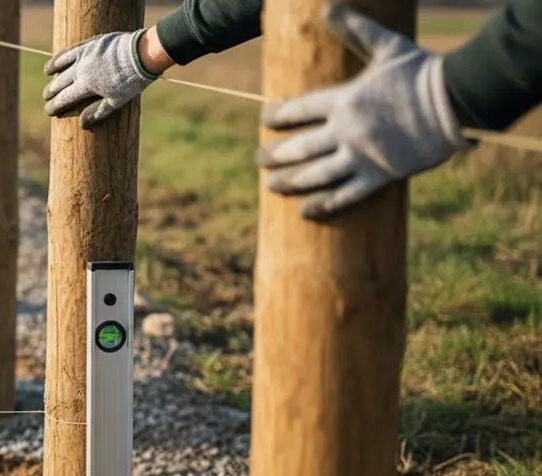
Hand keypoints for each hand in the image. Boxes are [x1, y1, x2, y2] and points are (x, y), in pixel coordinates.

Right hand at [43, 28, 164, 128]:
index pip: (64, 98)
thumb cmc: (131, 81)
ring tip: (48, 75)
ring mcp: (85, 55)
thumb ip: (97, 112)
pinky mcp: (91, 44)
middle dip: (51, 92)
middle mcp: (81, 70)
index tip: (48, 112)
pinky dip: (61, 56)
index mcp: (86, 86)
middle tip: (46, 98)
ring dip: (53, 71)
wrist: (142, 54)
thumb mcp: (116, 101)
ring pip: (62, 64)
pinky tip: (57, 59)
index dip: (54, 106)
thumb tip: (81, 124)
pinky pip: (71, 50)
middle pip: (60, 82)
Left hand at [257, 4, 471, 220]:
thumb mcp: (387, 47)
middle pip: (299, 147)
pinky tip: (304, 211)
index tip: (265, 121)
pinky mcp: (380, 175)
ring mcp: (362, 155)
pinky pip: (345, 195)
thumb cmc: (423, 72)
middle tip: (259, 159)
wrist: (460, 100)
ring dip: (289, 181)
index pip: (298, 109)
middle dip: (274, 154)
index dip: (278, 116)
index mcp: (345, 100)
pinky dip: (323, 204)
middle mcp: (347, 130)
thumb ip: (355, 29)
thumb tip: (328, 8)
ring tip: (271, 185)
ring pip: (315, 174)